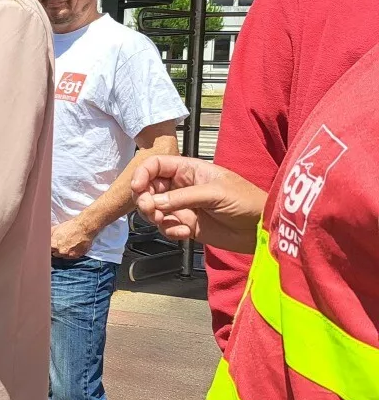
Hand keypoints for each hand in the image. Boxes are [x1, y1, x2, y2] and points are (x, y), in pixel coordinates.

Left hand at [51, 218, 94, 258]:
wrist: (84, 227)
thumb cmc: (70, 226)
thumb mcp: (55, 228)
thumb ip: (49, 236)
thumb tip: (43, 239)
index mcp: (53, 244)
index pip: (47, 252)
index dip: (49, 249)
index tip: (50, 248)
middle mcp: (60, 251)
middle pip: (55, 255)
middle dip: (56, 250)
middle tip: (61, 244)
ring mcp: (68, 254)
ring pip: (63, 256)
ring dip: (64, 252)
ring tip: (68, 245)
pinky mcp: (76, 256)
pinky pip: (70, 257)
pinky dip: (71, 253)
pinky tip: (73, 247)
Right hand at [131, 156, 265, 253]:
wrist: (261, 229)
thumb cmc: (245, 201)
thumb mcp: (213, 193)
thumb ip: (182, 197)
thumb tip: (152, 203)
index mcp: (188, 170)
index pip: (155, 165)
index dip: (142, 174)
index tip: (138, 188)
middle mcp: (181, 187)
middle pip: (149, 188)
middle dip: (144, 199)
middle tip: (150, 210)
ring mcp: (183, 207)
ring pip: (153, 209)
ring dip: (154, 217)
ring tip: (166, 222)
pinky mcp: (187, 226)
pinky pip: (167, 228)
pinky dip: (170, 231)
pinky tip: (185, 233)